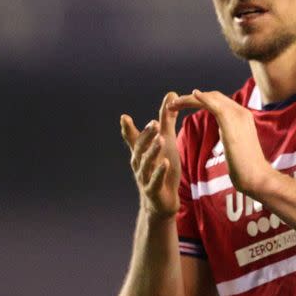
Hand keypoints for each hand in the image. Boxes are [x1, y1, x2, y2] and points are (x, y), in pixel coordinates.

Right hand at [121, 92, 181, 218]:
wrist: (162, 201)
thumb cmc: (162, 168)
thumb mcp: (166, 142)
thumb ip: (166, 120)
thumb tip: (171, 94)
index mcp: (140, 152)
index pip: (132, 138)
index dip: (128, 129)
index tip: (124, 117)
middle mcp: (139, 164)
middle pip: (140, 148)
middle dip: (146, 136)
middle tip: (153, 123)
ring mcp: (145, 178)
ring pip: (146, 163)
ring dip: (153, 151)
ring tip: (161, 140)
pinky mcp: (153, 190)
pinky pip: (155, 180)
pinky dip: (159, 172)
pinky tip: (165, 163)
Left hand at [169, 90, 273, 195]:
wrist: (256, 177)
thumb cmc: (246, 168)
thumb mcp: (237, 145)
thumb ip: (231, 134)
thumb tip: (225, 132)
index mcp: (242, 117)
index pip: (219, 102)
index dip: (201, 101)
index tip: (184, 105)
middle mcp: (241, 112)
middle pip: (214, 96)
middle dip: (191, 98)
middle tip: (173, 104)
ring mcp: (237, 115)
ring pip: (211, 98)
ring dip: (189, 99)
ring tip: (172, 105)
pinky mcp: (230, 121)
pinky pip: (213, 105)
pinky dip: (201, 98)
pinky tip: (191, 95)